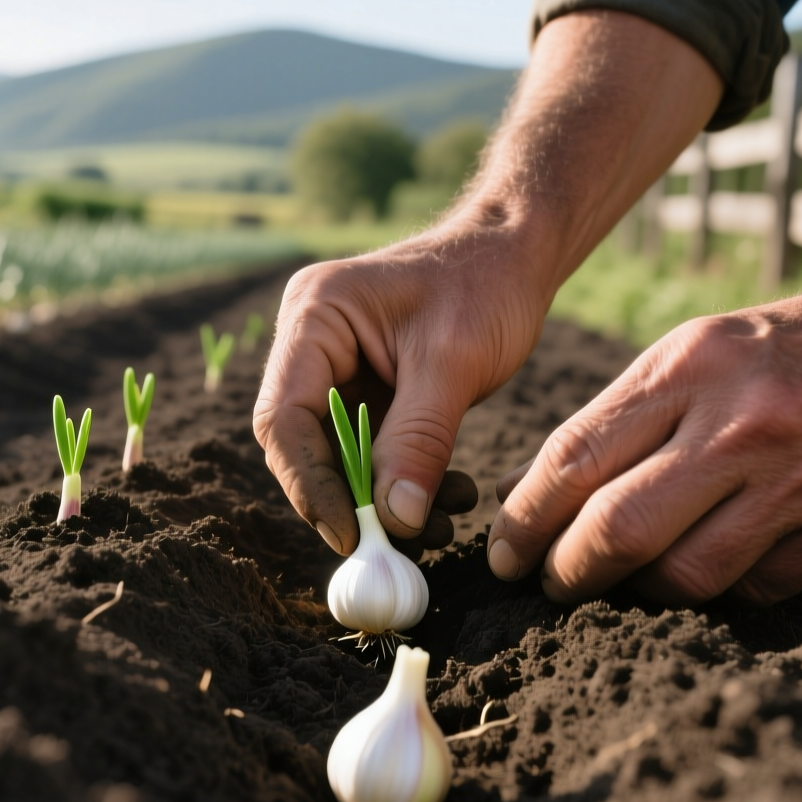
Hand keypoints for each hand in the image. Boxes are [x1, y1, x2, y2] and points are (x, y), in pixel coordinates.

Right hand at [254, 221, 546, 553]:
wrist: (517, 256)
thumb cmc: (485, 285)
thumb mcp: (454, 363)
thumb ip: (419, 440)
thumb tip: (394, 521)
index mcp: (314, 317)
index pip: (285, 418)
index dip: (310, 484)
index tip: (353, 535)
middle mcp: (313, 345)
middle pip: (305, 445)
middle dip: (352, 500)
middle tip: (398, 546)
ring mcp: (338, 371)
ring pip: (341, 459)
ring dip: (386, 501)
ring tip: (443, 523)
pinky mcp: (369, 394)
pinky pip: (373, 455)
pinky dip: (407, 484)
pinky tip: (451, 497)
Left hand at [487, 288, 801, 604]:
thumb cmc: (788, 352)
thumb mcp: (698, 352)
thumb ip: (618, 422)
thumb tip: (526, 497)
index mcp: (692, 367)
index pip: (576, 459)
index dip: (526, 519)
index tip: (505, 553)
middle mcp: (743, 426)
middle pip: (619, 530)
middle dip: (568, 572)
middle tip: (552, 585)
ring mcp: (799, 485)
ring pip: (684, 577)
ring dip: (639, 592)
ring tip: (627, 580)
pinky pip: (752, 589)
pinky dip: (719, 589)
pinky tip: (709, 565)